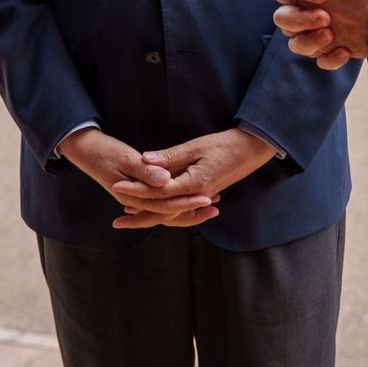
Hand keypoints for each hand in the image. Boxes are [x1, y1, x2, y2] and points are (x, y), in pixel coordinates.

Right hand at [59, 128, 217, 226]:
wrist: (83, 148)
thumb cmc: (102, 150)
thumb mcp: (124, 158)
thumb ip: (145, 171)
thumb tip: (165, 180)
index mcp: (132, 195)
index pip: (165, 204)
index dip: (188, 202)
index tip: (208, 198)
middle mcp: (135, 201)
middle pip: (168, 213)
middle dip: (193, 210)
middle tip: (217, 206)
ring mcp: (136, 197)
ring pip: (166, 210)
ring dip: (187, 207)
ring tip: (211, 201)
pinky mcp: (137, 190)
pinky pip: (161, 202)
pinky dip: (176, 200)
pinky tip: (191, 194)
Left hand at [109, 128, 275, 229]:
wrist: (250, 150)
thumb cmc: (224, 145)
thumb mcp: (195, 146)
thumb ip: (170, 156)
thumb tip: (145, 160)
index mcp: (194, 184)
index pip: (159, 191)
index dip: (137, 190)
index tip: (117, 187)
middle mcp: (196, 196)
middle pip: (163, 212)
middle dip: (139, 215)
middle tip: (117, 220)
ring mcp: (200, 198)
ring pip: (171, 214)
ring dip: (151, 217)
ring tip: (130, 218)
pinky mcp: (201, 196)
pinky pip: (180, 209)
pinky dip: (165, 211)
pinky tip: (153, 208)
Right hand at [272, 0, 356, 68]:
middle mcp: (306, 8)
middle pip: (281, 15)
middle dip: (299, 17)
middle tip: (325, 17)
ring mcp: (315, 31)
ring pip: (292, 40)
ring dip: (307, 39)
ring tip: (331, 34)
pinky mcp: (328, 49)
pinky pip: (317, 59)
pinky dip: (328, 57)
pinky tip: (344, 50)